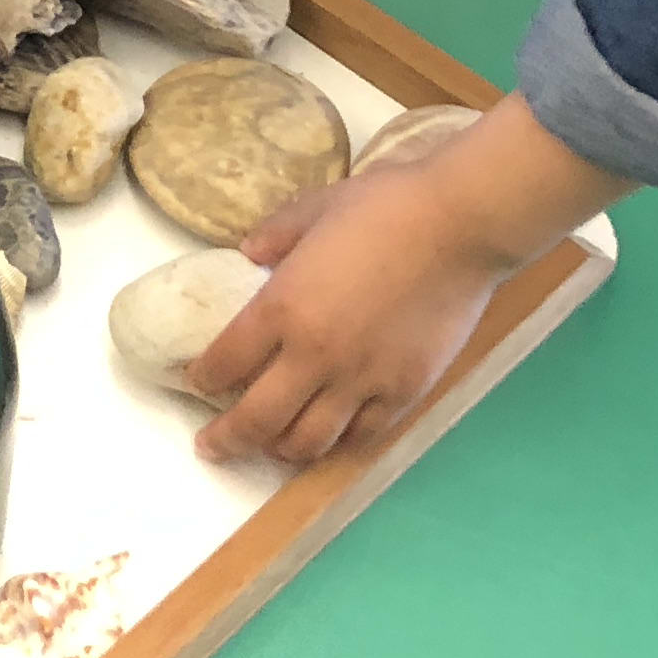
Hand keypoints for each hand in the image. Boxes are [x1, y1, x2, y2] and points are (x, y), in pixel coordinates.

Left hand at [187, 162, 517, 464]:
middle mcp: (314, 355)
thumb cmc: (384, 206)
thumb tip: (250, 253)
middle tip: (212, 446)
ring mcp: (361, 380)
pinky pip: (361, 436)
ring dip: (279, 451)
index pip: (224, 363)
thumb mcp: (314, 208)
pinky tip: (328, 437)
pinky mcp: (404, 392)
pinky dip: (337, 443)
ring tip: (270, 447)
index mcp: (282, 308)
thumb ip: (275, 234)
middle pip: (256, 420)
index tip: (197, 382)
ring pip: (307, 442)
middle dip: (226, 440)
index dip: (203, 379)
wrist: (459, 224)